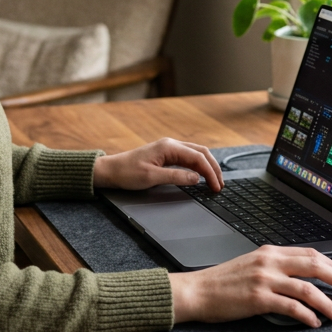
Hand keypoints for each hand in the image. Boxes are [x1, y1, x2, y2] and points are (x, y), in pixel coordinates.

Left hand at [92, 137, 222, 190]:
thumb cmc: (127, 173)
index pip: (198, 158)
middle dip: (213, 168)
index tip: (216, 187)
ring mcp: (169, 148)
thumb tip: (196, 178)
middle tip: (220, 184)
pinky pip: (188, 158)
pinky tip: (202, 175)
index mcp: (169, 147)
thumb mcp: (152, 178)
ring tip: (215, 181)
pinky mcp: (166, 155)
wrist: (110, 170)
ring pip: (196, 154)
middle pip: (201, 153)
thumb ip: (176, 177)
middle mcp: (171, 144)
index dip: (210, 173)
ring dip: (207, 166)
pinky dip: (198, 166)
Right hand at [169, 246, 331, 327]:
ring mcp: (265, 280)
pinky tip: (314, 322)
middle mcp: (270, 262)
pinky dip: (308, 316)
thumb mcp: (251, 265)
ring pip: (307, 289)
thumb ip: (275, 267)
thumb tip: (301, 279)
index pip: (310, 254)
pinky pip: (292, 307)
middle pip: (315, 266)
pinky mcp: (259, 299)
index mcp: (269, 252)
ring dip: (328, 303)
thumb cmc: (222, 282)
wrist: (197, 291)